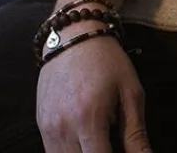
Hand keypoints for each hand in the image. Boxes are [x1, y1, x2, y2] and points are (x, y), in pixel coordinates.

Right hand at [36, 25, 152, 152]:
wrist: (75, 35)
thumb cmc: (108, 61)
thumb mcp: (130, 92)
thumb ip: (136, 134)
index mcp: (89, 120)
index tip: (124, 151)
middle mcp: (63, 129)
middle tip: (113, 143)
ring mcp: (47, 129)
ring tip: (101, 140)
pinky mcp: (40, 126)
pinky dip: (70, 152)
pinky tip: (85, 141)